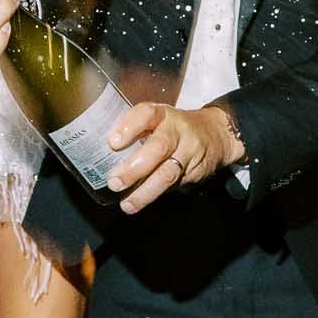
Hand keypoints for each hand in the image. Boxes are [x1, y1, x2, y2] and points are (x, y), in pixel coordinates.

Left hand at [107, 103, 239, 214]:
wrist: (216, 134)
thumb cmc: (173, 127)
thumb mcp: (157, 120)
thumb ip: (135, 132)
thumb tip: (100, 154)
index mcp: (162, 114)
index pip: (146, 114)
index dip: (129, 127)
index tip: (112, 143)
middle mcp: (176, 130)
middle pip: (158, 147)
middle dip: (134, 168)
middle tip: (114, 181)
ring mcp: (188, 152)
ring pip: (167, 173)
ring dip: (144, 191)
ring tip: (127, 204)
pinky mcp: (194, 172)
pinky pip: (173, 186)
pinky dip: (154, 195)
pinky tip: (140, 202)